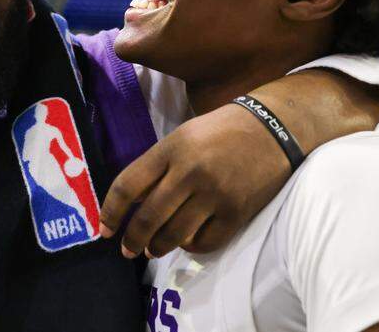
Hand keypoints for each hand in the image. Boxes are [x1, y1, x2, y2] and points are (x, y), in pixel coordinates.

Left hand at [99, 103, 289, 257]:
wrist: (273, 128)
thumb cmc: (219, 132)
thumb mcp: (181, 137)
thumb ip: (157, 167)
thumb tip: (132, 204)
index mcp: (170, 149)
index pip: (127, 185)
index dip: (110, 212)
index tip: (104, 229)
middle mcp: (189, 172)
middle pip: (148, 216)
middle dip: (132, 239)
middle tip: (126, 250)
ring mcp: (215, 193)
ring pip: (174, 234)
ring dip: (158, 247)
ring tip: (152, 250)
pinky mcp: (237, 211)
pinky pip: (206, 241)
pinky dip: (191, 247)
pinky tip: (186, 243)